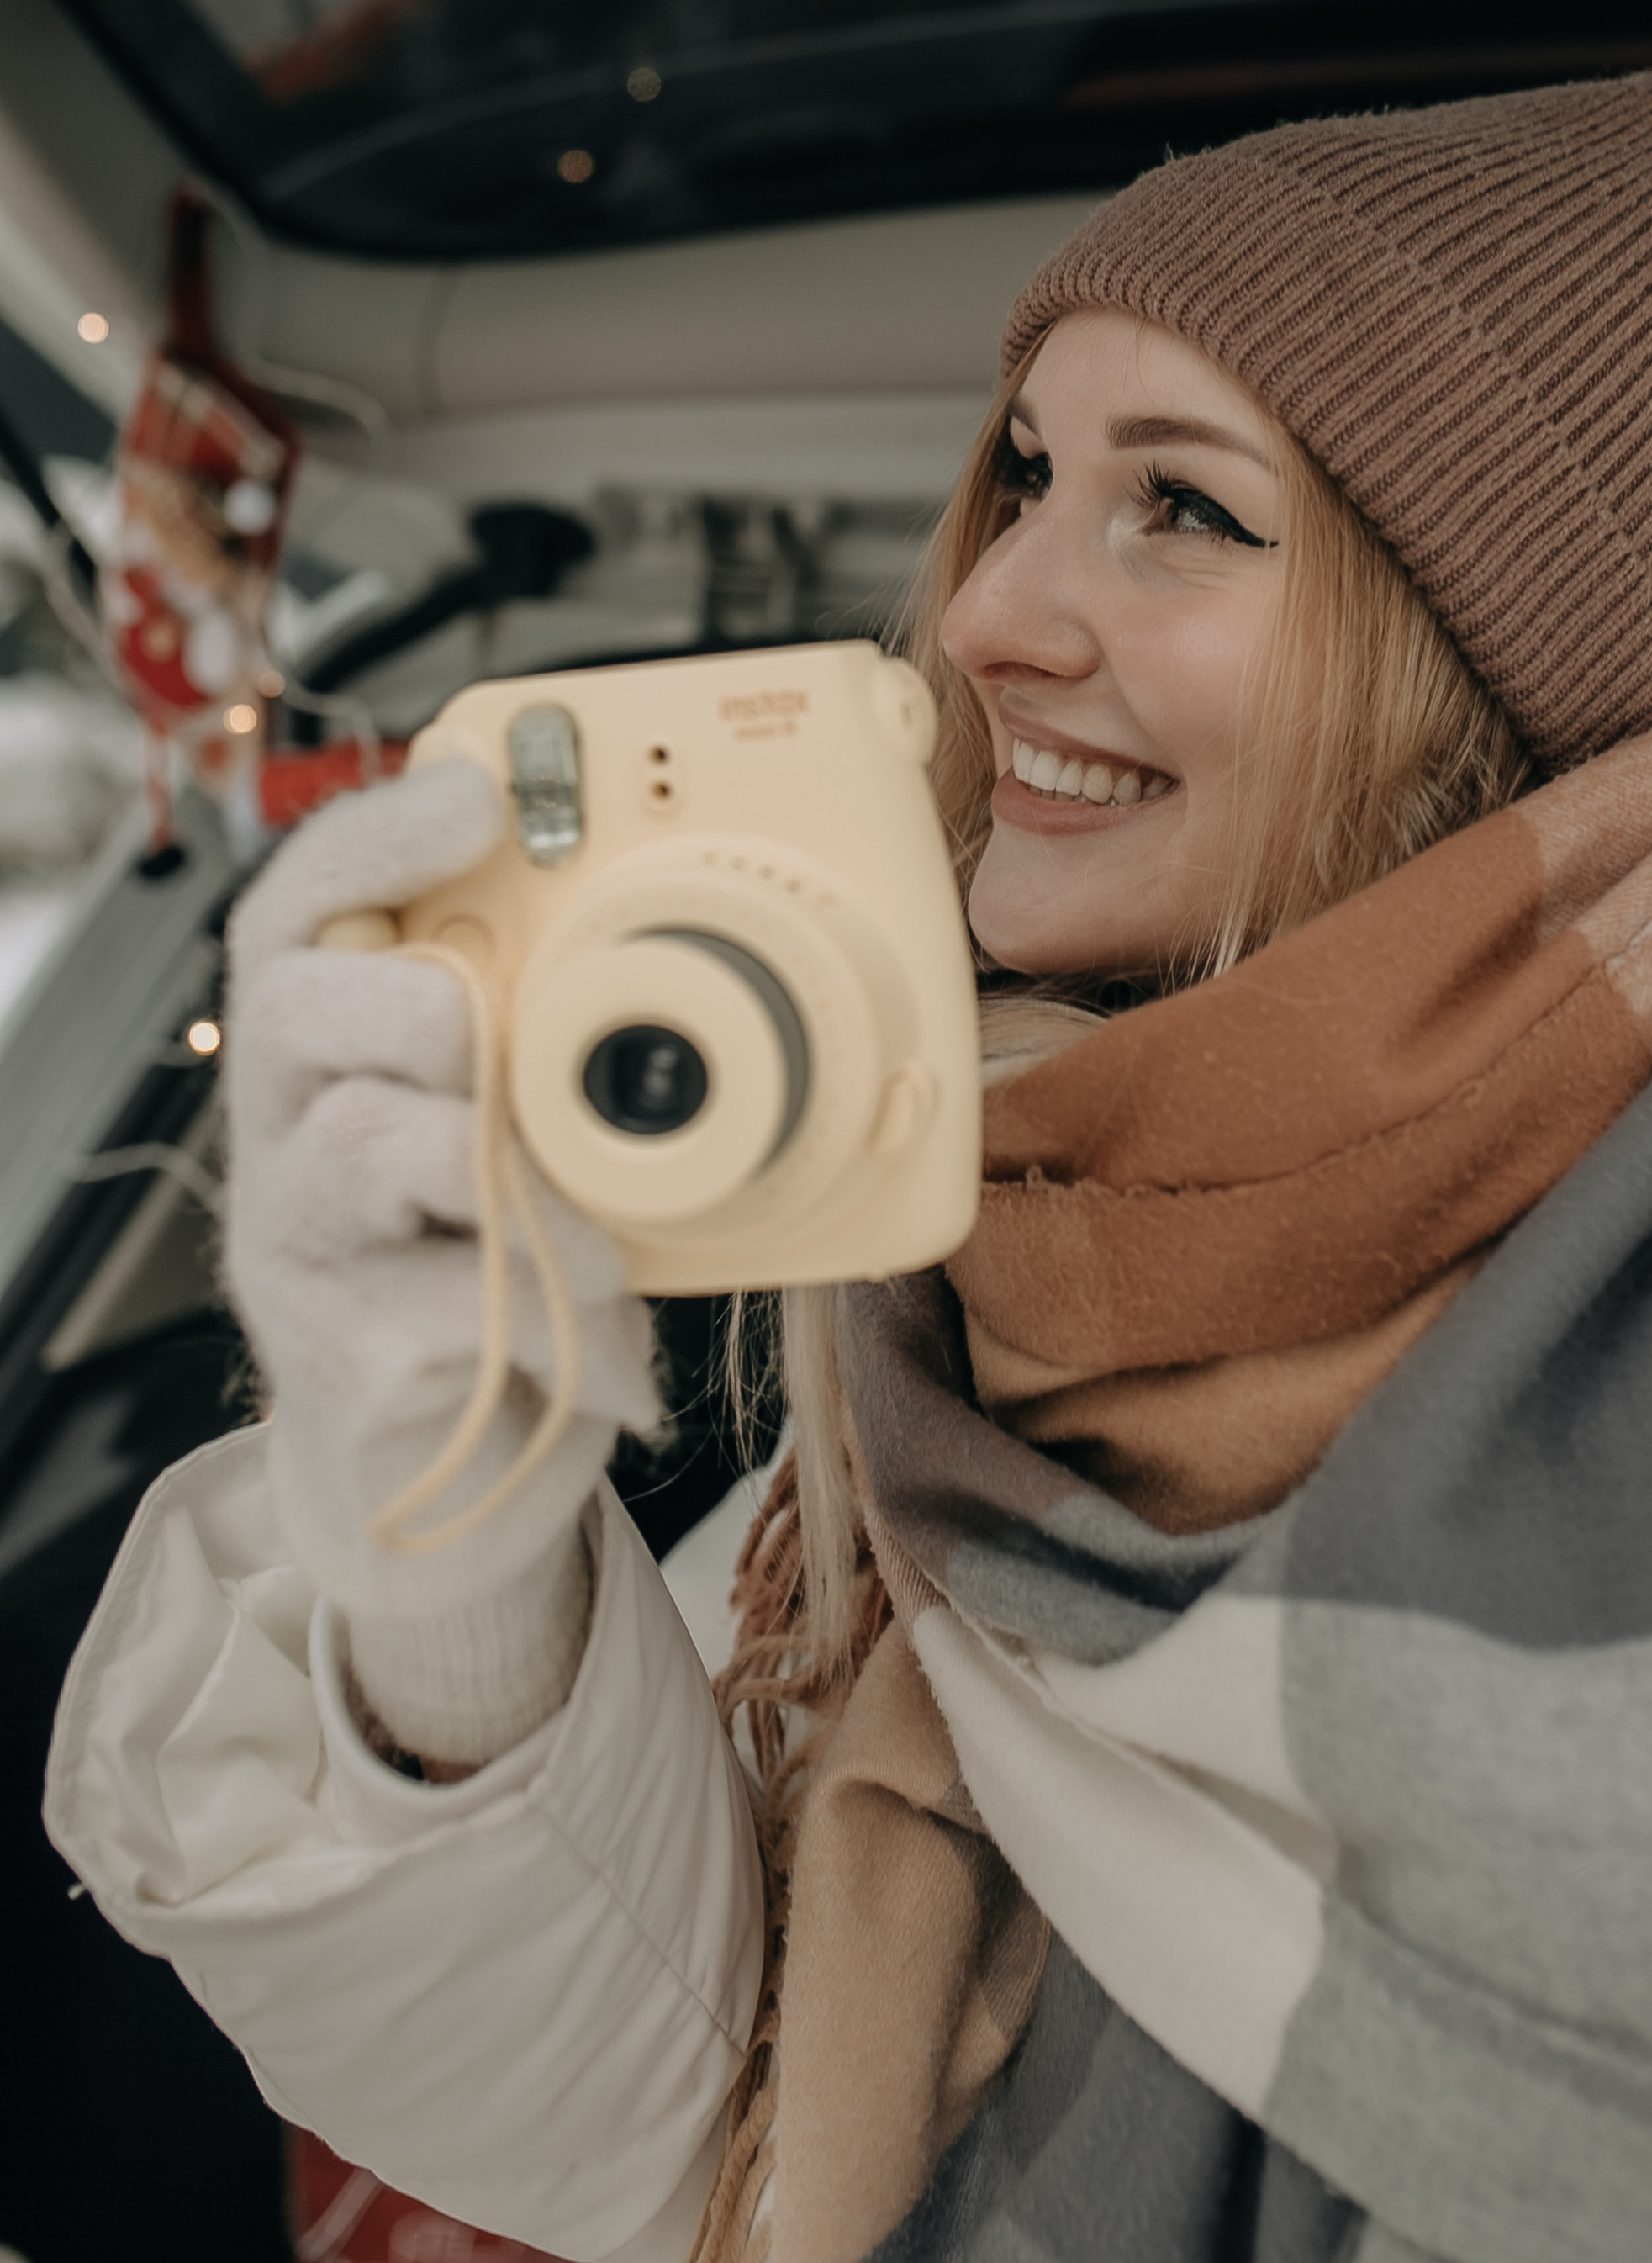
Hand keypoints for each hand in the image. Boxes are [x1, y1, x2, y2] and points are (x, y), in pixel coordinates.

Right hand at [222, 759, 661, 1629]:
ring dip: (516, 1179)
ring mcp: (295, 1237)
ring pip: (370, 1141)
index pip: (303, 897)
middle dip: (437, 1008)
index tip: (475, 790)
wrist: (449, 1472)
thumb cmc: (505, 1259)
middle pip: (303, 999)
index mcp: (332, 1037)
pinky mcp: (334, 1352)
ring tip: (599, 1238)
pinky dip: (560, 1326)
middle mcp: (283, 1119)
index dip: (378, 833)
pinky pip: (449, 1303)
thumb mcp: (541, 1123)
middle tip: (512, 1060)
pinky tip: (606, 1355)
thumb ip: (574, 1032)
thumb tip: (757, 924)